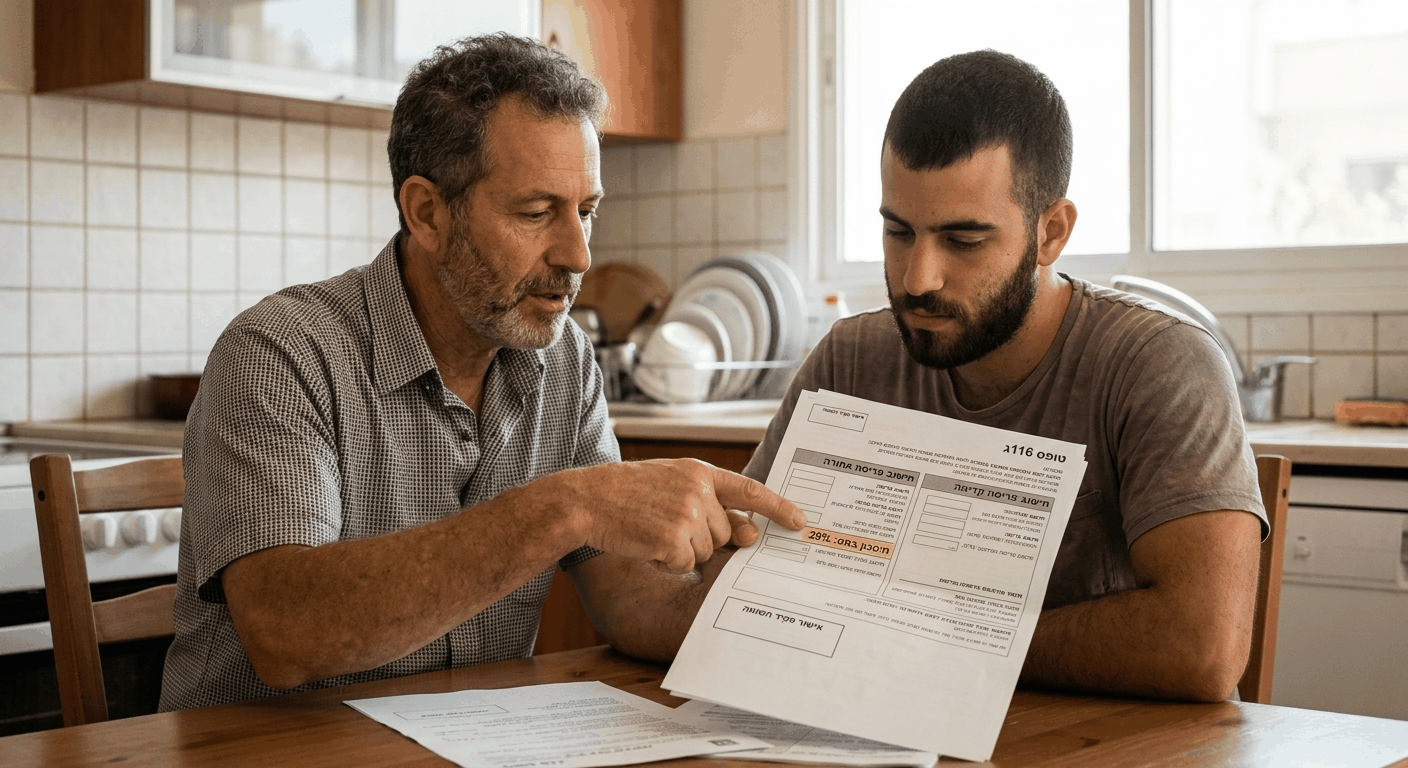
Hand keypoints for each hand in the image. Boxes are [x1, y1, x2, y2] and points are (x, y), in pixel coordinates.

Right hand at [560, 459, 804, 574]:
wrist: (586, 500)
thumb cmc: (627, 495)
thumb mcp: (672, 488)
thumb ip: (712, 506)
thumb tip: (751, 534)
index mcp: (699, 472)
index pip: (749, 489)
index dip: (778, 507)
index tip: (801, 521)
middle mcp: (698, 490)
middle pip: (724, 532)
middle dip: (700, 539)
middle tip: (663, 524)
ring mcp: (687, 514)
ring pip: (706, 551)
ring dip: (681, 550)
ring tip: (651, 531)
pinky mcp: (673, 539)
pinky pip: (684, 564)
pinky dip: (666, 562)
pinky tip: (645, 544)